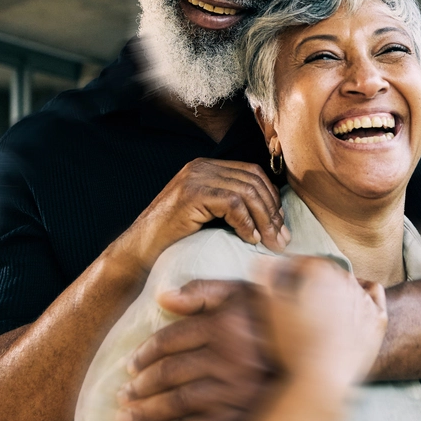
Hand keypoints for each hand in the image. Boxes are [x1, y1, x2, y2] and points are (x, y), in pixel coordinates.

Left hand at [117, 280, 274, 420]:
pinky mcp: (247, 412)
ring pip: (182, 402)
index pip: (171, 340)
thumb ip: (201, 291)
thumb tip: (162, 296)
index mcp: (222, 325)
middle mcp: (227, 358)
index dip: (146, 353)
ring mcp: (236, 389)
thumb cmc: (273, 314)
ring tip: (129, 416)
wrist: (318, 348)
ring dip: (151, 412)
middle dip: (142, 386)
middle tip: (123, 393)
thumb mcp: (240, 291)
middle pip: (172, 373)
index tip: (131, 365)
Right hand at [123, 159, 290, 269]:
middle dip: (272, 211)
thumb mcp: (207, 216)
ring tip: (270, 242)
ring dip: (263, 219)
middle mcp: (201, 167)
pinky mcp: (191, 194)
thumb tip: (272, 216)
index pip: (252, 173)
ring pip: (246, 191)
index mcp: (206, 167)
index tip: (279, 225)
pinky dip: (246, 223)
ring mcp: (194, 178)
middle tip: (281, 238)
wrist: (139, 253)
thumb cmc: (174, 241)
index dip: (271, 198)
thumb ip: (230, 207)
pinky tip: (250, 239)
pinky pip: (232, 203)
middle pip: (253, 180)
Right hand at [257, 256, 387, 391]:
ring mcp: (365, 299)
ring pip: (348, 282)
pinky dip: (364, 293)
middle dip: (311, 280)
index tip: (281, 281)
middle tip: (297, 297)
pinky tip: (351, 304)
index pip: (304, 262)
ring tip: (319, 307)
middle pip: (326, 272)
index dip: (290, 270)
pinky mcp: (378, 320)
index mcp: (320, 272)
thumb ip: (266, 278)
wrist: (321, 381)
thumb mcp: (270, 309)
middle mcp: (346, 280)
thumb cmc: (292, 346)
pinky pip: (374, 294)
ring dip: (334, 289)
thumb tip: (264, 260)